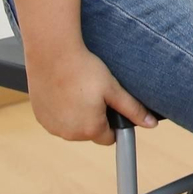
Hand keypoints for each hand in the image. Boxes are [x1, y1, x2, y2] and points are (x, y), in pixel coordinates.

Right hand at [25, 43, 155, 145]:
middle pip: (90, 133)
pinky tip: (64, 93)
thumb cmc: (85, 70)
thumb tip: (152, 124)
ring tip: (78, 91)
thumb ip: (133, 110)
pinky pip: (57, 121)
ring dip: (77, 115)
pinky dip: (62, 111)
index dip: (113, 122)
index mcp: (90, 129)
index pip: (109, 138)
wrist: (52, 55)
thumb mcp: (113, 89)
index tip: (110, 105)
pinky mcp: (40, 118)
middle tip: (94, 93)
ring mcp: (52, 127)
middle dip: (95, 118)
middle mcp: (69, 134)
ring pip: (73, 127)